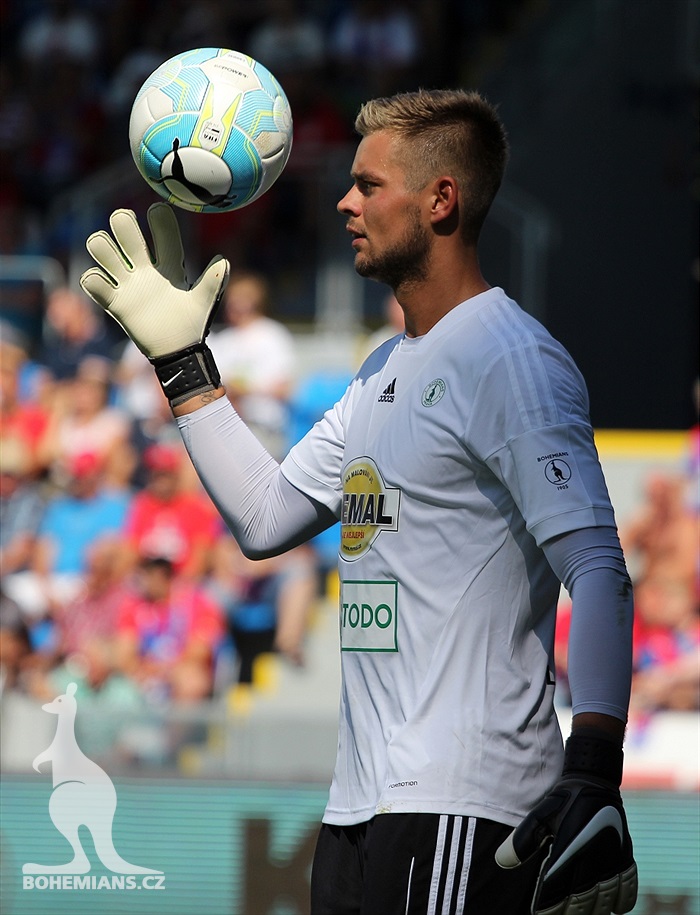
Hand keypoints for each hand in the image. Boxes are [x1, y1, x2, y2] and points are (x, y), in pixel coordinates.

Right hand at [80, 203, 228, 358]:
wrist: (177, 351)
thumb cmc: (191, 324)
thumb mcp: (203, 302)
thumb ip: (213, 281)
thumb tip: (222, 259)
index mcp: (168, 265)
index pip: (162, 230)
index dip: (159, 218)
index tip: (156, 212)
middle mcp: (145, 268)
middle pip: (124, 229)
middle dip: (122, 223)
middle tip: (127, 226)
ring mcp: (127, 283)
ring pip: (101, 248)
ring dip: (102, 247)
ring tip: (116, 262)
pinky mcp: (114, 302)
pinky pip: (92, 281)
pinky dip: (94, 280)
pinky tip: (108, 287)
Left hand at [495, 732, 637, 914]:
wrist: (594, 780)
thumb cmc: (563, 799)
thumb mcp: (539, 815)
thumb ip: (522, 840)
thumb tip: (501, 861)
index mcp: (568, 850)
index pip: (557, 892)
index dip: (548, 907)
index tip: (540, 913)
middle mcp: (592, 858)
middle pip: (582, 902)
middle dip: (570, 912)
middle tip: (559, 914)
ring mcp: (612, 859)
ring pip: (605, 899)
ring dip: (594, 909)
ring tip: (583, 912)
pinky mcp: (625, 856)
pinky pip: (628, 888)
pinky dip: (621, 901)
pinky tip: (611, 905)